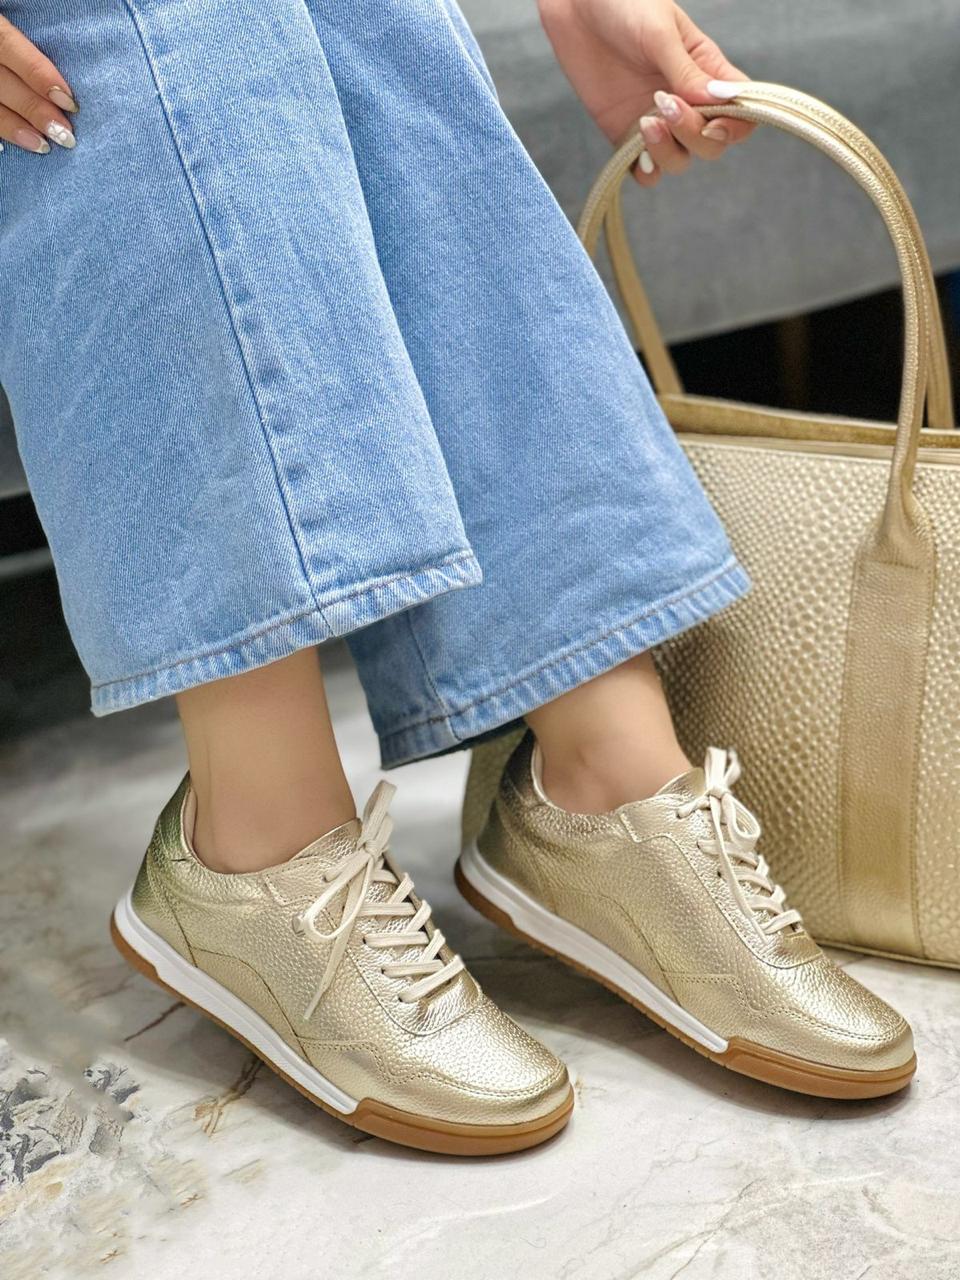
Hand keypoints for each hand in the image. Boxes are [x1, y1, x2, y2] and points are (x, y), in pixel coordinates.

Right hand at [0, 15, 76, 153]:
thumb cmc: (10, 44)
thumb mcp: (11, 27)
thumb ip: (30, 51)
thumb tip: (66, 89)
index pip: (11, 48)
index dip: (40, 76)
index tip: (69, 102)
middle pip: (2, 83)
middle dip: (35, 110)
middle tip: (65, 135)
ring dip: (16, 128)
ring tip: (43, 146)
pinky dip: (0, 132)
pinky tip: (17, 145)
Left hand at [538, 0, 752, 184]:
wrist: (576, 6)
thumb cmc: (624, 4)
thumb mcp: (660, 32)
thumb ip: (687, 71)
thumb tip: (720, 101)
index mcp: (707, 70)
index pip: (740, 110)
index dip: (736, 124)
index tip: (714, 119)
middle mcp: (687, 100)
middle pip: (712, 142)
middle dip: (694, 135)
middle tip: (667, 107)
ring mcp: (657, 120)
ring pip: (680, 160)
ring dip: (668, 152)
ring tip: (646, 122)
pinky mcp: (626, 134)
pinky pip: (645, 170)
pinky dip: (646, 170)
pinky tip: (636, 152)